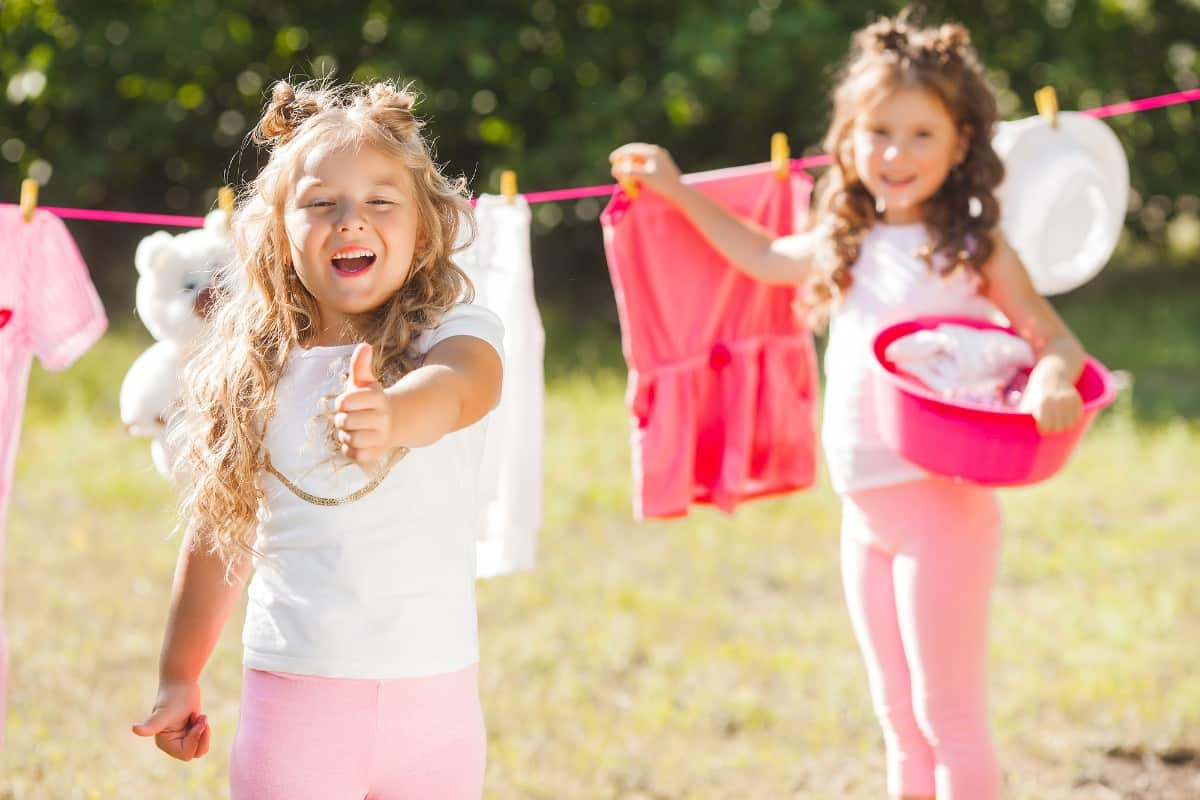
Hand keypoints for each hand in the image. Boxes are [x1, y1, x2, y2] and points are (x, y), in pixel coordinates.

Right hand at [132, 679, 210, 760]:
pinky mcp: (189, 733)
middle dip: (201, 735)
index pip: (186, 754)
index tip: (198, 722)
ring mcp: (181, 739)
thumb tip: (134, 729)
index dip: (195, 739)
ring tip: (199, 716)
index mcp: (164, 743)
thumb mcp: (165, 713)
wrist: (181, 683)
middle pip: (195, 752)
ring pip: (200, 749)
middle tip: (200, 717)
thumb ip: (152, 725)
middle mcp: (171, 743)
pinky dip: (205, 730)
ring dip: (204, 732)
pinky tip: (199, 717)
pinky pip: (202, 741)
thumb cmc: (173, 696)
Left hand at [333, 343, 394, 468]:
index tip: (346, 403)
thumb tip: (364, 345)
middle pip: (346, 422)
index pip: (346, 401)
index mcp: (379, 399)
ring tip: (351, 430)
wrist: (395, 422)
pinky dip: (349, 449)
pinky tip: (355, 442)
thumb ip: (360, 365)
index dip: (341, 402)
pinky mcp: (377, 453)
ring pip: (351, 440)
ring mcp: (382, 437)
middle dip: (341, 420)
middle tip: (347, 418)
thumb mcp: (366, 382)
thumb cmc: (372, 400)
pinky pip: (354, 455)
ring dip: (345, 435)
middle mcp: (384, 419)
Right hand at [609, 143, 683, 199]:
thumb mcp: (644, 178)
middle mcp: (657, 151)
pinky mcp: (664, 164)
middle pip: (637, 150)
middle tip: (616, 160)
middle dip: (625, 155)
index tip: (611, 160)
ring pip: (642, 155)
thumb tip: (615, 169)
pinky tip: (637, 169)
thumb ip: (629, 173)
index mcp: (652, 152)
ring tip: (625, 165)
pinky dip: (639, 163)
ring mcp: (661, 157)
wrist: (679, 191)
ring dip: (632, 159)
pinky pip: (648, 160)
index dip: (619, 154)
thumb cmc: (662, 184)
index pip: (631, 149)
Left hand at [1020, 369, 1083, 433]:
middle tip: (1049, 425)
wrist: (1051, 377)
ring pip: (1069, 425)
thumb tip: (1023, 436)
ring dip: (1063, 427)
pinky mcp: (1077, 400)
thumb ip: (1025, 419)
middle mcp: (1057, 401)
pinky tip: (1064, 417)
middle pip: (1058, 428)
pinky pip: (1077, 418)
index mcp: (1043, 403)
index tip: (1040, 426)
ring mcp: (1069, 400)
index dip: (1043, 429)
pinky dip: (1072, 421)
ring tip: (1056, 422)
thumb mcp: (1026, 405)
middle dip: (1053, 430)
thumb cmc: (1035, 395)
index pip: (1045, 427)